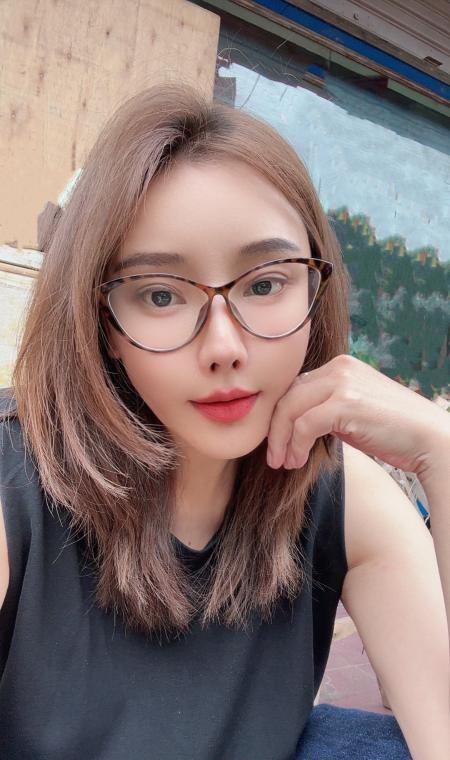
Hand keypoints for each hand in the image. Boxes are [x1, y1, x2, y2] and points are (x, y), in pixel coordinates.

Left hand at [266, 355, 449, 476]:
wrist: (430, 440)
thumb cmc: (393, 432)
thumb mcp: (354, 412)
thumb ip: (327, 408)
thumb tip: (295, 423)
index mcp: (341, 366)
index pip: (295, 387)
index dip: (281, 416)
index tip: (279, 443)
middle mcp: (339, 367)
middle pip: (287, 395)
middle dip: (275, 428)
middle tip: (273, 457)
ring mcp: (342, 382)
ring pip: (289, 409)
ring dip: (280, 440)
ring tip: (282, 463)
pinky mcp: (345, 403)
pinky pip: (303, 424)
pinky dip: (295, 445)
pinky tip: (297, 461)